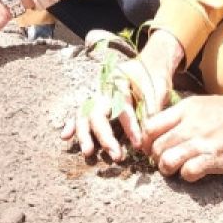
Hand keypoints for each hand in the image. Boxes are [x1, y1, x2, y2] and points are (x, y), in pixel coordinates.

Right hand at [60, 29, 180, 161]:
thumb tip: (148, 129)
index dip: (130, 126)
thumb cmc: (153, 79)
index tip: (138, 144)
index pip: (121, 106)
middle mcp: (103, 88)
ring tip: (88, 152)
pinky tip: (65, 137)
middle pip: (98, 112)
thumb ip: (152, 107)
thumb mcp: (158, 89)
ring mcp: (95, 95)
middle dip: (105, 136)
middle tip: (116, 156)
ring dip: (85, 134)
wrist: (147, 65)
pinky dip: (71, 125)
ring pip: (84, 114)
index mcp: (119, 81)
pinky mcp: (92, 103)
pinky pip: (79, 114)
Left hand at [145, 90, 222, 180]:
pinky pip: (188, 172)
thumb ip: (183, 115)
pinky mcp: (215, 158)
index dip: (146, 141)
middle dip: (156, 158)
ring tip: (176, 169)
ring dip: (168, 169)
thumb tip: (165, 128)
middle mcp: (189, 124)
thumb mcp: (203, 103)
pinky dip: (187, 176)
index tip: (151, 147)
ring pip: (166, 160)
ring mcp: (201, 141)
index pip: (150, 126)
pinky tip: (194, 173)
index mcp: (185, 109)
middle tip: (165, 161)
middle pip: (155, 146)